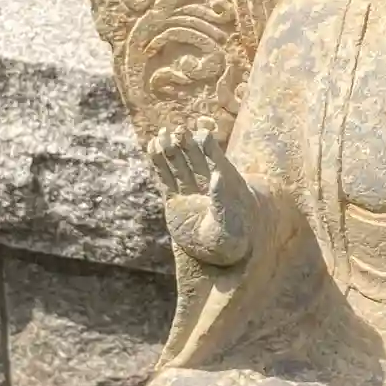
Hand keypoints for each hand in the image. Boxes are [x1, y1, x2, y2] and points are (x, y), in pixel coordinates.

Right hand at [146, 116, 252, 266]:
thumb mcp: (229, 219)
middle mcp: (207, 184)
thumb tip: (217, 175)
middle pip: (194, 159)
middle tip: (178, 130)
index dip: (208, 145)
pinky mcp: (174, 201)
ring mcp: (189, 192)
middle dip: (186, 145)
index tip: (202, 132)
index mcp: (225, 183)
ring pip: (178, 166)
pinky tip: (152, 147)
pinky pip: (165, 179)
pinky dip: (159, 164)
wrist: (218, 255)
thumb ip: (222, 198)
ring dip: (170, 151)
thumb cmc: (233, 238)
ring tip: (162, 134)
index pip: (215, 159)